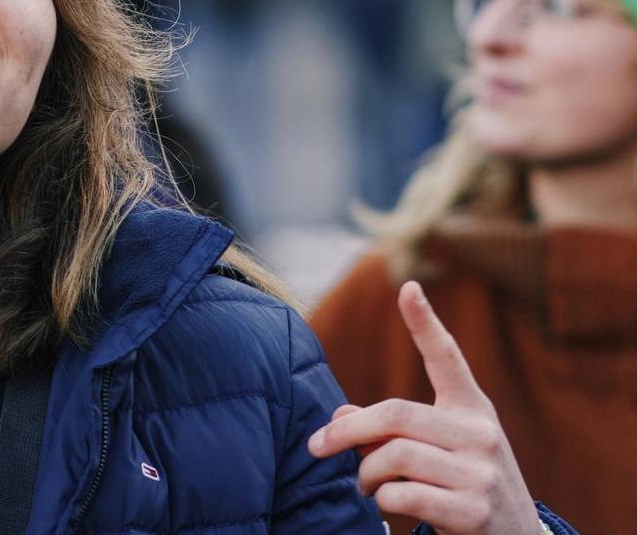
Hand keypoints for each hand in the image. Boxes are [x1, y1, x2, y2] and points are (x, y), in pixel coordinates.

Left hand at [308, 281, 540, 534]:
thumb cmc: (464, 485)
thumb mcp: (438, 450)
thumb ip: (391, 430)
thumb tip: (338, 417)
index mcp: (472, 408)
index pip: (447, 358)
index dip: (425, 322)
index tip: (408, 287)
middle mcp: (481, 433)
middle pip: (396, 414)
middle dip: (348, 430)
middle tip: (319, 445)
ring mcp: (481, 473)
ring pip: (395, 455)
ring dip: (366, 472)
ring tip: (362, 483)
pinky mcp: (474, 512)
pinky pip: (405, 495)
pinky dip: (384, 501)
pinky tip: (387, 505)